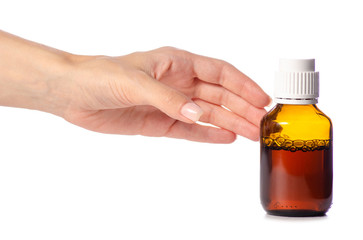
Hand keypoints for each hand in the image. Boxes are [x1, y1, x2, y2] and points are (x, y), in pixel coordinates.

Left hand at [63, 47, 270, 142]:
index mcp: (176, 63)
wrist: (74, 94)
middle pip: (219, 96)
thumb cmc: (100, 75)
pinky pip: (190, 130)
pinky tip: (225, 139)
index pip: (219, 73)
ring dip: (230, 123)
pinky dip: (208, 134)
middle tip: (263, 124)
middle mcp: (178, 83)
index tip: (262, 99)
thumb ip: (169, 99)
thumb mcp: (136, 83)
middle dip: (242, 109)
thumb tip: (198, 114)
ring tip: (251, 134)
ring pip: (208, 114)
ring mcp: (171, 104)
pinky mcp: (160, 123)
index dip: (243, 85)